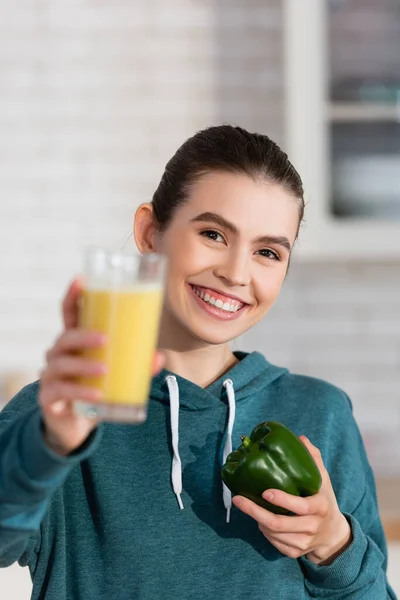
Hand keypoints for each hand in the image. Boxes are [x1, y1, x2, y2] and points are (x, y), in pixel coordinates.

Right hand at [39, 279, 164, 455]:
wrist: (76, 426)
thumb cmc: (96, 389)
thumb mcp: (116, 374)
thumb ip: (137, 364)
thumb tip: (158, 357)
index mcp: (75, 343)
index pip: (69, 314)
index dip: (72, 296)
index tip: (80, 279)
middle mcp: (58, 355)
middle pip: (64, 338)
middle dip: (83, 336)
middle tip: (105, 339)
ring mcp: (51, 376)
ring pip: (62, 364)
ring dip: (84, 365)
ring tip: (104, 369)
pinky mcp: (49, 398)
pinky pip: (61, 391)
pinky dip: (80, 392)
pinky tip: (96, 394)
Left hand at [232, 436, 351, 564]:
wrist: (333, 535)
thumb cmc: (323, 500)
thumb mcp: (323, 480)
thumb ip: (313, 459)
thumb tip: (301, 438)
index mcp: (320, 507)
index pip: (301, 507)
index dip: (283, 500)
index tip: (265, 492)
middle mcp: (313, 527)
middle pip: (280, 524)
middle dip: (255, 512)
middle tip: (238, 499)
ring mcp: (304, 542)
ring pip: (274, 534)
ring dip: (257, 520)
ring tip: (246, 506)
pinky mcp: (296, 552)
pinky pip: (274, 544)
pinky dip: (263, 532)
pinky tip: (258, 520)